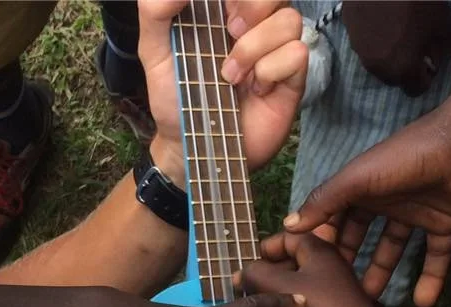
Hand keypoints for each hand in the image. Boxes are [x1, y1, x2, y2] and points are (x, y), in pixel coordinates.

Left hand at [139, 0, 306, 178]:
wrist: (193, 147)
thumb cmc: (175, 100)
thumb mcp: (153, 51)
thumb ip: (155, 10)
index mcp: (223, 11)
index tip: (220, 14)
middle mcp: (254, 26)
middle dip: (253, 6)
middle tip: (229, 33)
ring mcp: (274, 52)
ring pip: (289, 20)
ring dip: (257, 46)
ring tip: (232, 75)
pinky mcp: (290, 80)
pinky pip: (297, 54)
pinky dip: (273, 69)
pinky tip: (257, 89)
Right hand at [240, 233, 385, 306]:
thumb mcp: (281, 286)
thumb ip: (256, 274)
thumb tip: (241, 274)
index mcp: (320, 249)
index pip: (288, 236)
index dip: (266, 248)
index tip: (249, 265)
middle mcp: (330, 264)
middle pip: (294, 258)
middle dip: (271, 269)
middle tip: (250, 285)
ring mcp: (335, 288)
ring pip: (301, 281)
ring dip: (281, 288)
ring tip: (262, 301)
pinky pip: (310, 299)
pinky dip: (294, 303)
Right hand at [282, 76, 450, 306]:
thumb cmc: (409, 155)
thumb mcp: (359, 178)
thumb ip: (325, 201)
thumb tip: (289, 226)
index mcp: (363, 185)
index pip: (336, 217)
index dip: (324, 240)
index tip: (312, 269)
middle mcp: (387, 199)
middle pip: (363, 236)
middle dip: (351, 262)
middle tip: (340, 291)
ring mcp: (417, 213)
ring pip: (395, 249)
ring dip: (384, 274)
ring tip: (372, 301)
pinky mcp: (445, 224)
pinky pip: (434, 258)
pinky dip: (429, 280)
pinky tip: (421, 303)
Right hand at [342, 0, 450, 96]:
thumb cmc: (416, 0)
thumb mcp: (443, 21)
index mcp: (403, 71)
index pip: (415, 90)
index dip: (426, 76)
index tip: (430, 59)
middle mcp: (380, 69)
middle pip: (397, 79)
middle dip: (407, 67)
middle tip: (416, 41)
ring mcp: (361, 52)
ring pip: (380, 64)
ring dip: (390, 55)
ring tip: (399, 29)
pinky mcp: (349, 33)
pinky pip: (366, 46)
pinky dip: (376, 39)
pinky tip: (383, 18)